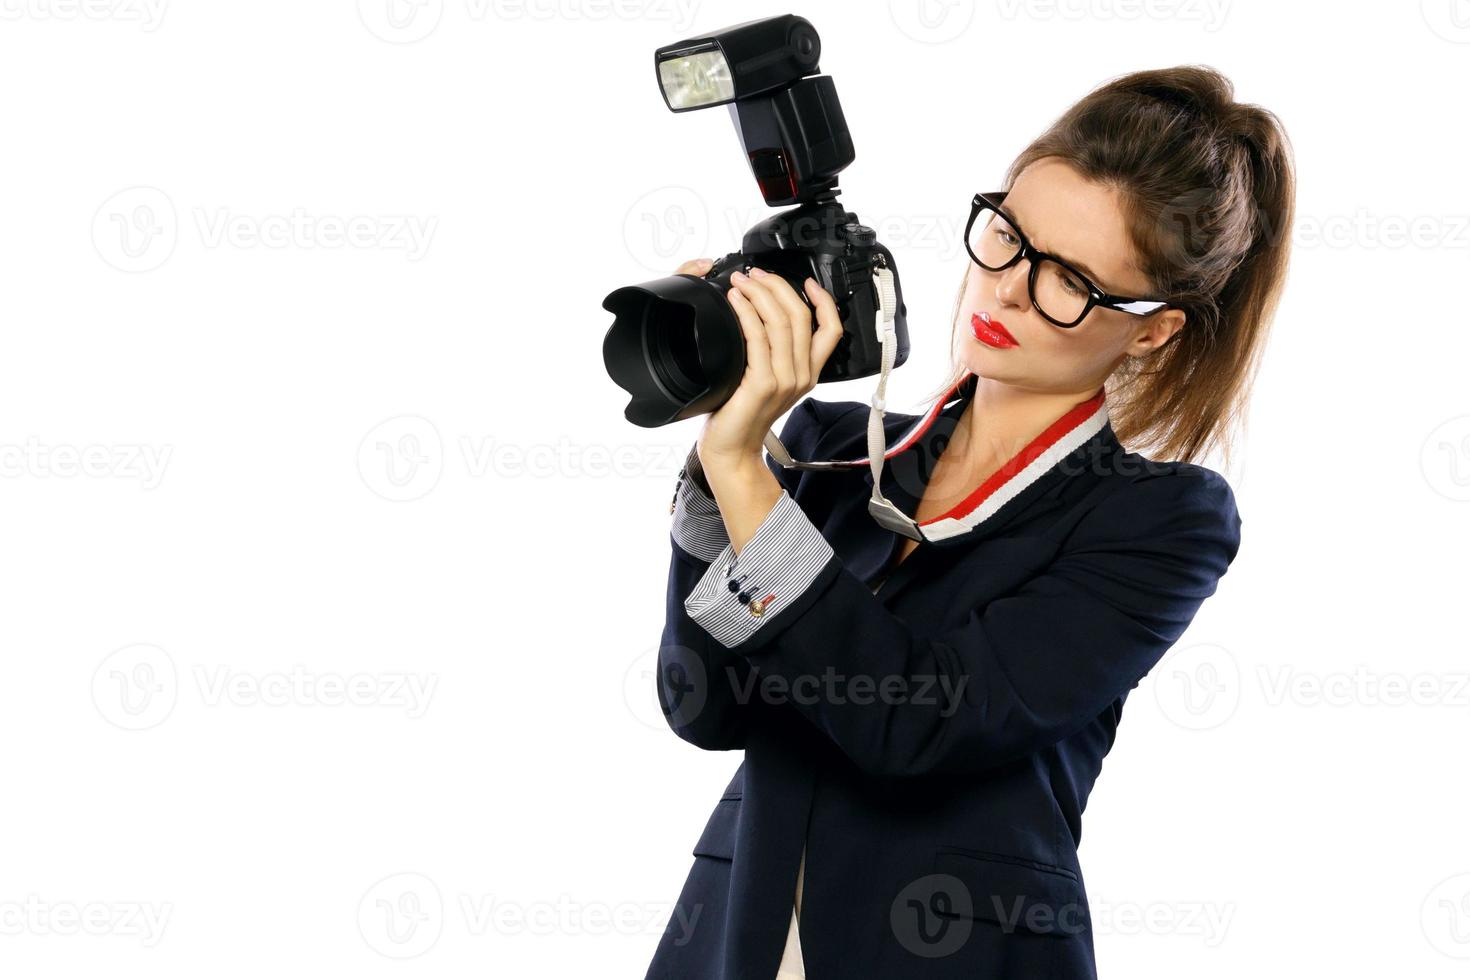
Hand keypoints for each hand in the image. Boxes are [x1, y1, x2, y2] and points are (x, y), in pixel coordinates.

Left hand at [696, 267, 842, 470]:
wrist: (732, 449)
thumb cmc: (742, 415)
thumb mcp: (769, 381)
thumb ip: (775, 354)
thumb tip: (764, 315)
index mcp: (809, 373)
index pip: (831, 330)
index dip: (823, 301)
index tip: (807, 281)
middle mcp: (802, 376)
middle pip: (801, 316)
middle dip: (778, 286)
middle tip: (755, 274)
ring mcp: (785, 380)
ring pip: (781, 322)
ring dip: (759, 294)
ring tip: (742, 282)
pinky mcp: (763, 384)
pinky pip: (758, 337)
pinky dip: (746, 312)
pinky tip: (735, 301)